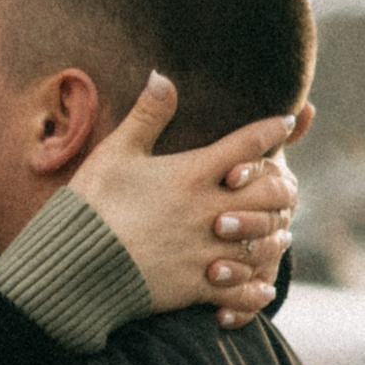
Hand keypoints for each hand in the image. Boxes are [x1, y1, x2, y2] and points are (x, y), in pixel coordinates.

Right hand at [73, 79, 310, 326]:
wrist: (76, 265)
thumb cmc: (92, 205)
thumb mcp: (115, 153)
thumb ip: (146, 116)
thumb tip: (162, 75)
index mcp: (191, 174)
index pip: (247, 144)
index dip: (272, 129)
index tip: (288, 121)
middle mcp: (207, 211)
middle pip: (269, 194)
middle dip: (283, 188)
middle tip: (287, 186)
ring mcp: (206, 250)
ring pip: (263, 242)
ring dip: (276, 236)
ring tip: (282, 233)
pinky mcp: (197, 285)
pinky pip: (241, 290)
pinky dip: (254, 289)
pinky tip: (261, 287)